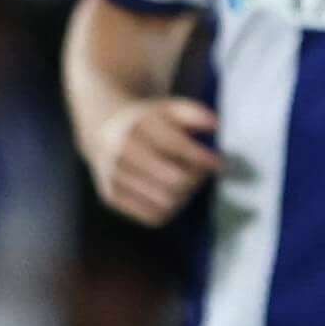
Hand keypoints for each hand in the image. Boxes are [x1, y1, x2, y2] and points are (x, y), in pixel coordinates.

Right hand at [83, 94, 219, 225]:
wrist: (105, 133)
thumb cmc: (148, 122)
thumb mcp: (168, 109)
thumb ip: (193, 113)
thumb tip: (215, 125)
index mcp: (136, 126)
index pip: (175, 146)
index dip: (202, 157)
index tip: (219, 162)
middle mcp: (121, 152)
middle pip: (174, 180)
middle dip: (195, 178)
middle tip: (200, 172)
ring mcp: (113, 176)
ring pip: (165, 202)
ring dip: (184, 195)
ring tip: (185, 182)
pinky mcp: (111, 196)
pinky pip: (153, 216)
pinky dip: (169, 209)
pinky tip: (170, 194)